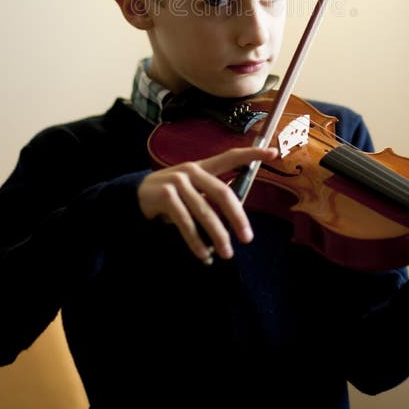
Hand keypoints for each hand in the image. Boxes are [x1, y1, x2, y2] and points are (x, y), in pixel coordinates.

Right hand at [137, 146, 278, 263]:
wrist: (135, 195)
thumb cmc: (171, 195)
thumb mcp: (192, 190)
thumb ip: (211, 196)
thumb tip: (236, 216)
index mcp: (203, 167)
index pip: (231, 157)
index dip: (252, 154)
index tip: (273, 154)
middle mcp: (192, 171)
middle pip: (222, 193)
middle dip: (237, 217)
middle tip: (247, 238)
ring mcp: (178, 182)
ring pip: (205, 212)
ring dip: (217, 235)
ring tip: (227, 252)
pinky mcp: (165, 196)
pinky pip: (185, 222)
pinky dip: (196, 241)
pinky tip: (204, 254)